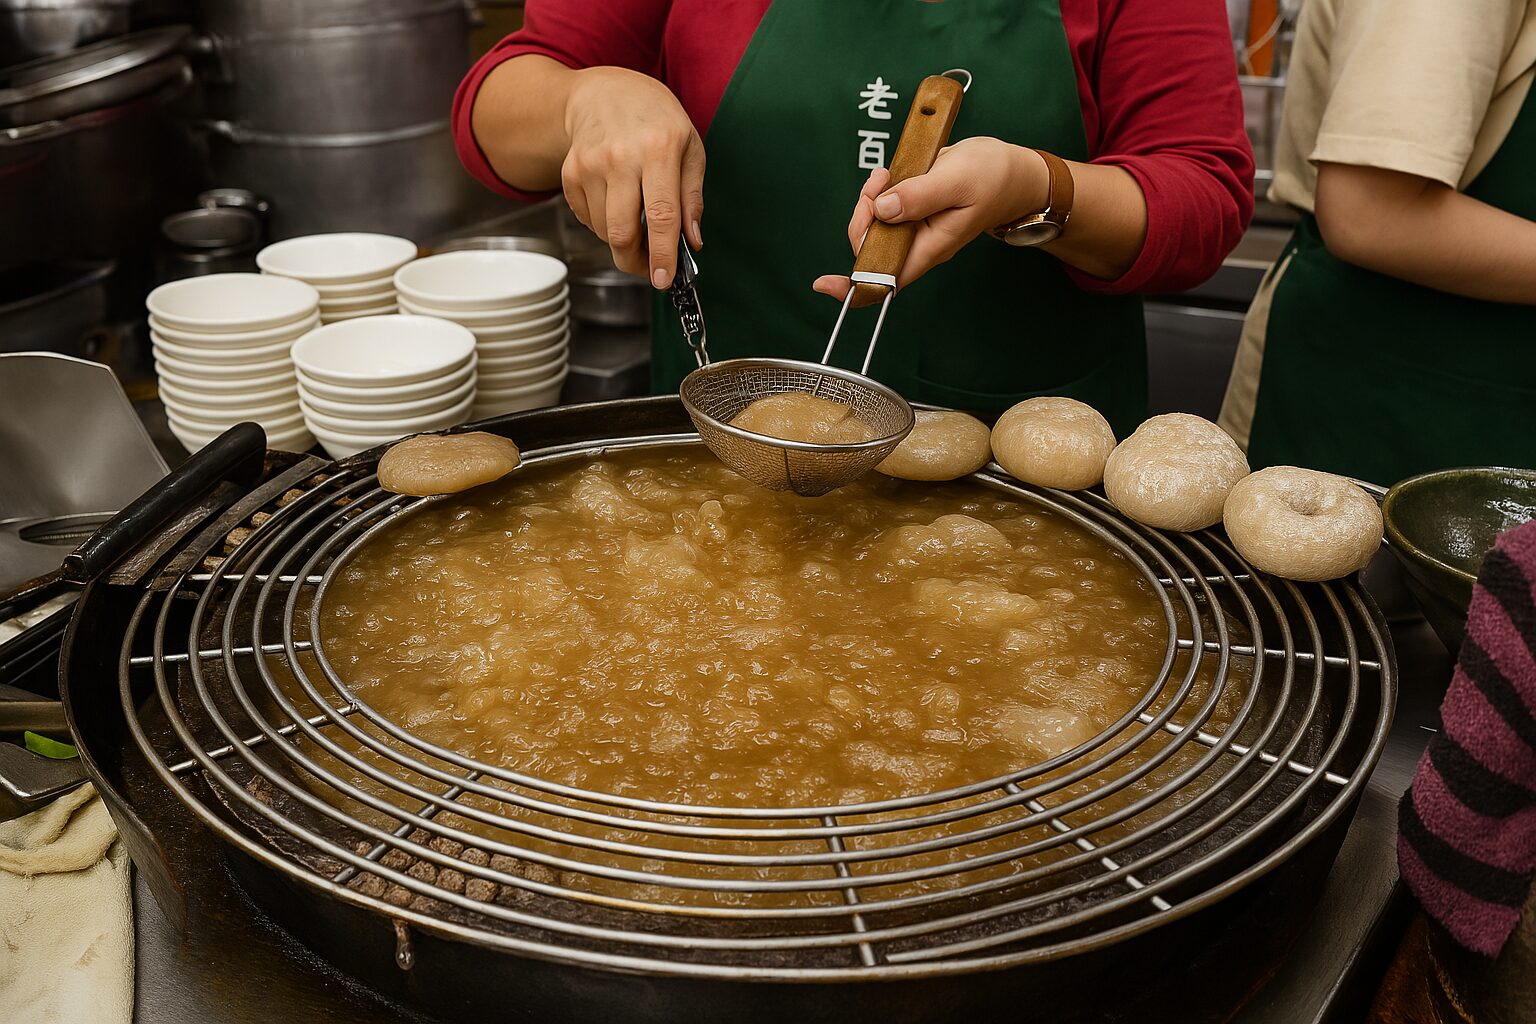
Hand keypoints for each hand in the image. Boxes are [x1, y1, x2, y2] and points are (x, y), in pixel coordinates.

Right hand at [561, 67, 705, 288]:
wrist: (603, 91)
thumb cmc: (655, 118)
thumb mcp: (689, 147)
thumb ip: (692, 197)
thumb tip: (692, 241)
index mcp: (659, 149)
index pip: (661, 215)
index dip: (662, 254)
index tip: (663, 280)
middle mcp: (620, 157)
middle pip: (621, 232)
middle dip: (636, 262)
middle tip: (650, 267)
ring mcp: (589, 165)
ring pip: (603, 230)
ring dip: (621, 240)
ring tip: (636, 222)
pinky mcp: (570, 173)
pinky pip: (586, 219)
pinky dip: (602, 223)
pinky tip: (615, 202)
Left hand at [812, 138, 1046, 303]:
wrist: (1012, 169)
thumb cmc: (992, 178)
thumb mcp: (956, 180)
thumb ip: (918, 196)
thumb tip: (882, 210)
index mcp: (929, 248)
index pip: (886, 280)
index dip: (854, 287)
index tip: (825, 284)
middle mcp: (917, 243)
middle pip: (869, 247)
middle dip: (862, 216)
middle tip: (879, 185)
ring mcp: (913, 227)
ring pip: (872, 223)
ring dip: (870, 198)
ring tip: (886, 175)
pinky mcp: (910, 209)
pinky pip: (881, 205)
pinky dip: (878, 189)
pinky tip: (890, 174)